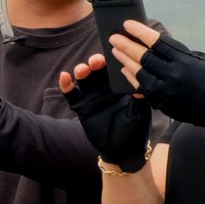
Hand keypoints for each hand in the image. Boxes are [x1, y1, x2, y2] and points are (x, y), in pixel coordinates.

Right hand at [59, 54, 149, 170]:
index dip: (112, 59)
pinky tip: (64, 76)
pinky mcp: (82, 107)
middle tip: (97, 61)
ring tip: (83, 70)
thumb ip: (138, 98)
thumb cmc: (135, 130)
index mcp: (121, 86)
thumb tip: (138, 85)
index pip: (115, 68)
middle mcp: (106, 88)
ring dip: (82, 70)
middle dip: (96, 62)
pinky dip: (66, 85)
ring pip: (84, 78)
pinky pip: (72, 94)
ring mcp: (93, 97)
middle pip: (98, 69)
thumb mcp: (140, 112)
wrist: (123, 150)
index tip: (112, 52)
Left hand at [115, 23, 204, 132]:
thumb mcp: (197, 58)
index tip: (127, 24)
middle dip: (126, 46)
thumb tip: (149, 43)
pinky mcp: (161, 103)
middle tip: (114, 38)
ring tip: (115, 51)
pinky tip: (124, 69)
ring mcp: (166, 91)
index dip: (139, 32)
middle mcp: (174, 75)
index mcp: (184, 60)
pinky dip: (131, 77)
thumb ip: (174, 53)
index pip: (156, 42)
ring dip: (124, 61)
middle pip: (143, 57)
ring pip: (138, 73)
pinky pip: (141, 88)